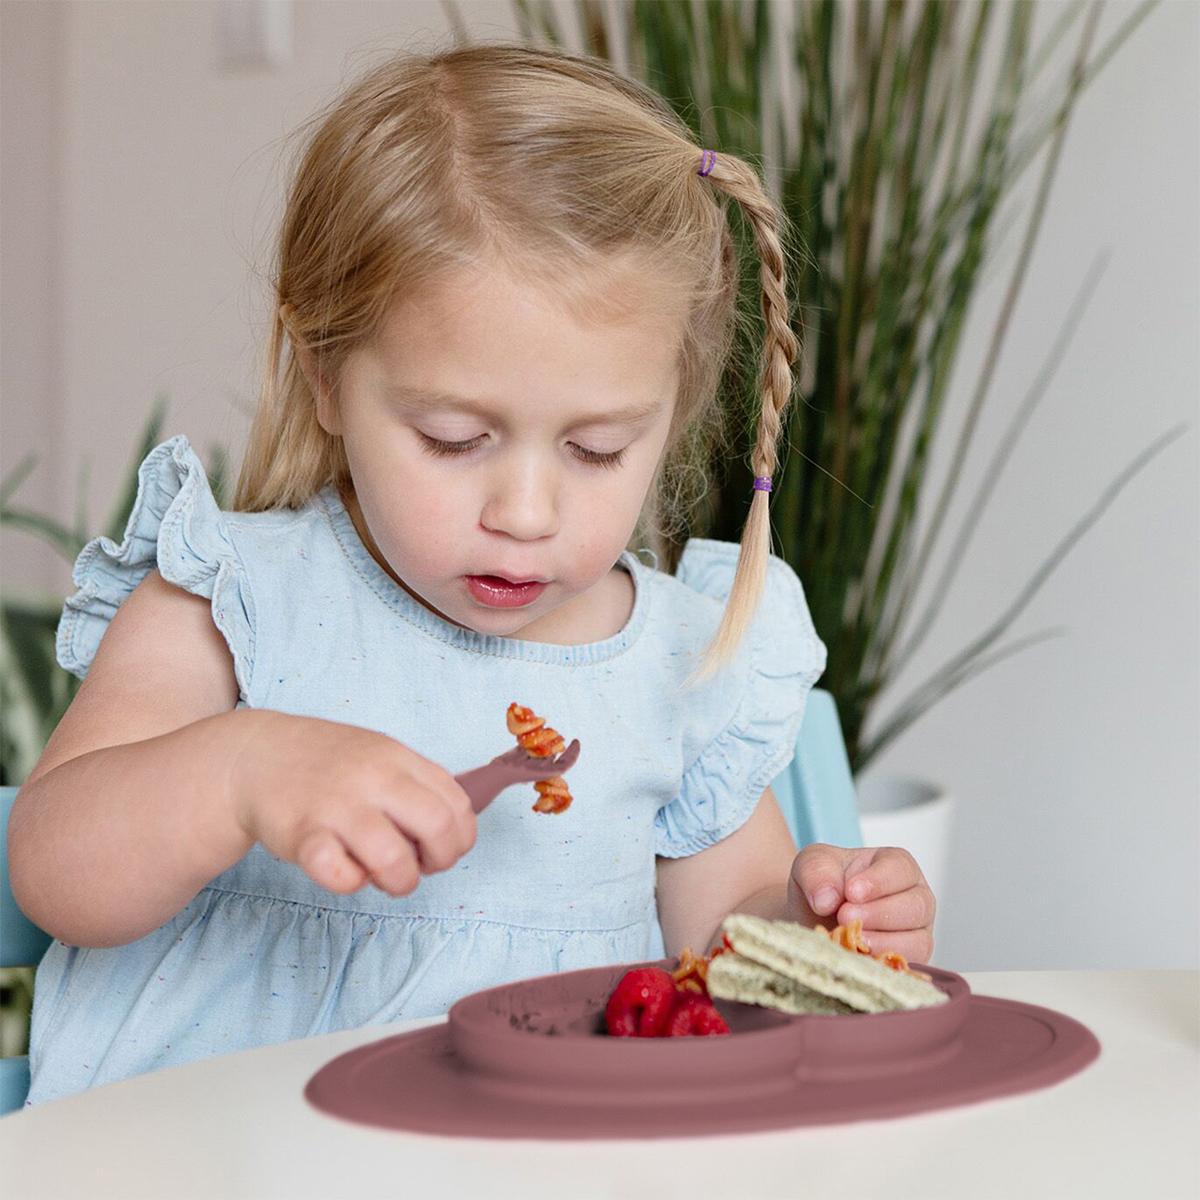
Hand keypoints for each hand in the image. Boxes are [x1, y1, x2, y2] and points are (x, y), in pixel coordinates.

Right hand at [226, 710, 475, 896]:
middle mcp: (373, 778)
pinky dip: (350, 883)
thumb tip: (454, 830)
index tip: (439, 848)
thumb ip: (416, 785)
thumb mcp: (379, 755)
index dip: (459, 838)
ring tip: (382, 875)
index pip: (458, 804)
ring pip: (395, 859)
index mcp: (399, 757)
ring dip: (399, 881)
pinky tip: (343, 869)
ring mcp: (338, 806)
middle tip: (418, 866)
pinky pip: (341, 876)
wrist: (256, 755)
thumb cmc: (327, 764)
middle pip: (438, 827)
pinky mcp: (303, 835)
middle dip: (440, 861)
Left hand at [786, 843, 935, 965]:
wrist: (813, 917)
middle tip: (844, 916)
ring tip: (850, 938)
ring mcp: (916, 932)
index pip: (901, 869)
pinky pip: (908, 967)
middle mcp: (915, 898)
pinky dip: (882, 964)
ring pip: (918, 941)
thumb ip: (816, 872)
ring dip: (881, 942)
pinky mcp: (910, 962)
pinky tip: (857, 957)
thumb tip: (826, 900)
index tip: (851, 892)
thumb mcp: (812, 865)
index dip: (878, 882)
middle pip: (916, 906)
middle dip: (878, 914)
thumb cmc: (823, 884)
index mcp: (897, 865)